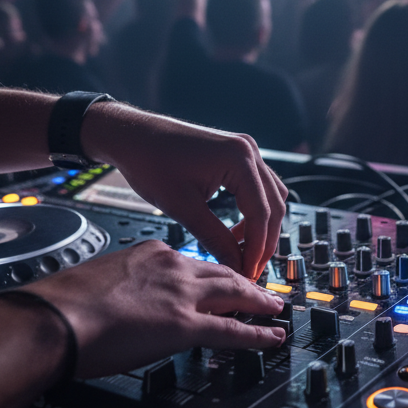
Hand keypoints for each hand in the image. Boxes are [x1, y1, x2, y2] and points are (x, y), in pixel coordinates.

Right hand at [25, 241, 284, 377]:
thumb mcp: (101, 278)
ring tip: (273, 308)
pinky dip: (256, 335)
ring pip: (233, 293)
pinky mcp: (185, 325)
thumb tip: (124, 299)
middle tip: (262, 290)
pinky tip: (271, 337)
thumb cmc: (62, 302)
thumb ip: (123, 282)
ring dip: (258, 301)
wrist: (52, 318)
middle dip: (245, 282)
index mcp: (150, 252)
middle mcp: (172, 266)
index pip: (191, 262)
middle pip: (221, 272)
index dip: (209, 274)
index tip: (217, 280)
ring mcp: (182, 294)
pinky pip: (231, 330)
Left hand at [82, 104, 287, 279]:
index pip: (262, 213)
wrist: (133, 136)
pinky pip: (258, 187)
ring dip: (262, 226)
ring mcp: (245, 150)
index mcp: (239, 159)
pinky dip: (254, 210)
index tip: (248, 271)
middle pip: (275, 204)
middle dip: (265, 240)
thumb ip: (214, 238)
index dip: (257, 247)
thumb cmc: (151, 161)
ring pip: (271, 196)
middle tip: (250, 268)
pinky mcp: (236, 155)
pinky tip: (237, 229)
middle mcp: (249, 151)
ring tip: (243, 251)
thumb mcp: (183, 207)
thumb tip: (234, 263)